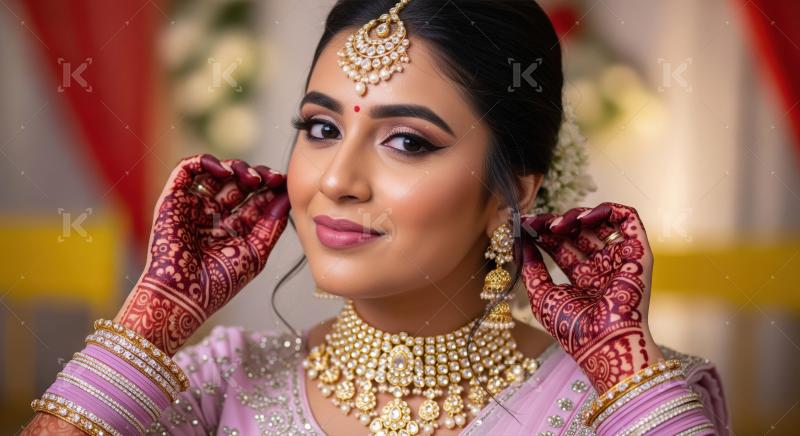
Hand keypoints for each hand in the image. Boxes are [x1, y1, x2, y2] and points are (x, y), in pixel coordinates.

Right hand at [114, 154, 290, 354]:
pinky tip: (225, 171)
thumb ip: (272, 224)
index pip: (255, 200)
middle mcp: (214, 216)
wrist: (185, 294)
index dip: (270, 189)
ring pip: (216, 173)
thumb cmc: (220, 281)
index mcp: (233, 230)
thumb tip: (287, 198)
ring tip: (252, 178)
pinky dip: (206, 162)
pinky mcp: (173, 199)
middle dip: (258, 176)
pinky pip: (186, 169)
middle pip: (238, 184)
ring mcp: (194, 206)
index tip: (285, 183)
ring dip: (237, 168)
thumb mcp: (256, 252)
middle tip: (272, 178)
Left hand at [519, 202, 663, 392]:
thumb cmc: (572, 329)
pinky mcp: (637, 253)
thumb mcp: (541, 294)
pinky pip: (628, 219)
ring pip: (601, 222)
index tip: (524, 225)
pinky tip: (582, 219)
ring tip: (556, 224)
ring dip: (576, 216)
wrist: (600, 343)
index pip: (562, 246)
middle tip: (536, 222)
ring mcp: (620, 260)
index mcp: (583, 280)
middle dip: (555, 223)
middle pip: (579, 233)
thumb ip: (531, 267)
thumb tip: (518, 241)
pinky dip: (606, 210)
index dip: (543, 233)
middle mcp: (602, 268)